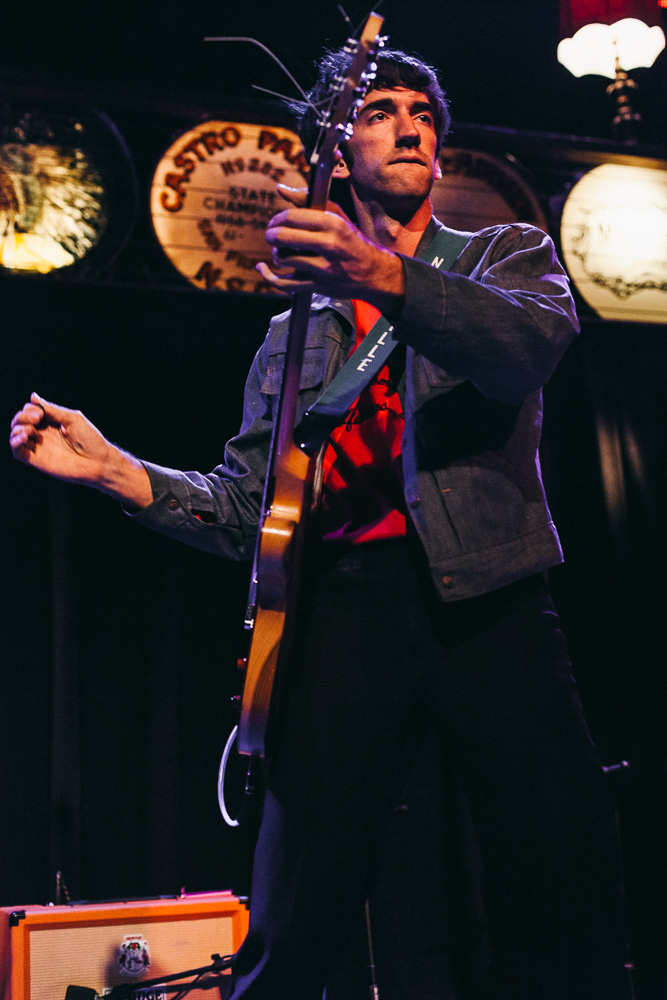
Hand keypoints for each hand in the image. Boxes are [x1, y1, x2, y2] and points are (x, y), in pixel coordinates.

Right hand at [10, 393, 152, 505]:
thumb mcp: (72, 418)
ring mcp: (39, 447)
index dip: (31, 409)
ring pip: (15, 434)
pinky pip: (17, 451)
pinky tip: (24, 437)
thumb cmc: (90, 440)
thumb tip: (32, 396)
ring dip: (17, 428)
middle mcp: (43, 434)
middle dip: (22, 416)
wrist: (98, 463)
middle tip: (37, 419)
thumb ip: (52, 409)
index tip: (41, 413)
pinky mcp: (36, 460)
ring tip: (31, 430)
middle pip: (20, 421)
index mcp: (52, 422)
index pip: (30, 411)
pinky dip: (15, 442)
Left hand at [256, 184, 404, 313]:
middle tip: (271, 236)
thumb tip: (280, 189)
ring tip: (280, 253)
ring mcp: (324, 268)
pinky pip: (285, 284)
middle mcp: (329, 245)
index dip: (277, 219)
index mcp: (332, 224)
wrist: (373, 273)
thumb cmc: (351, 241)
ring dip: (276, 255)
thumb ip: (308, 201)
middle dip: (271, 235)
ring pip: (283, 259)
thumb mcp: (336, 217)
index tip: (275, 222)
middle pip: (284, 237)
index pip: (292, 217)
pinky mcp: (319, 286)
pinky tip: (263, 268)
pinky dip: (269, 276)